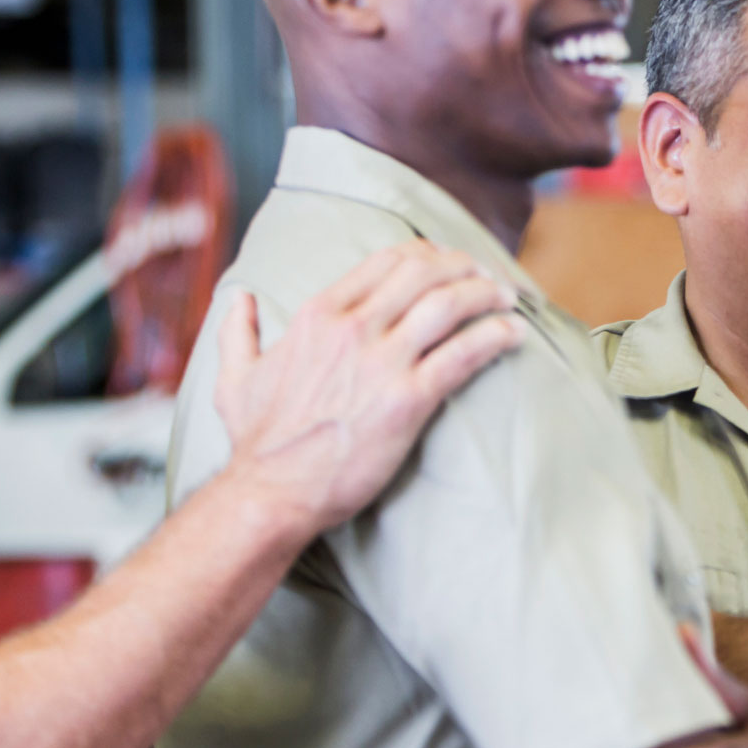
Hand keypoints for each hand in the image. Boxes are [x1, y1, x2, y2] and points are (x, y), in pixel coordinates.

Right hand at [213, 241, 521, 536]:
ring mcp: (381, 363)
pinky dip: (495, 337)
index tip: (448, 261)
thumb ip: (238, 332)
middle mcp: (351, 329)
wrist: (272, 493)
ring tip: (508, 299)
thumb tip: (238, 298)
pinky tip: (514, 335)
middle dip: (464, 267)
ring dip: (486, 294)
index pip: (386, 261)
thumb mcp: (233, 378)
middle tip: (488, 276)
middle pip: (424, 273)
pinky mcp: (407, 401)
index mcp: (317, 315)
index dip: (427, 254)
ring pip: (448, 305)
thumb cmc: (257, 442)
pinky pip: (463, 354)